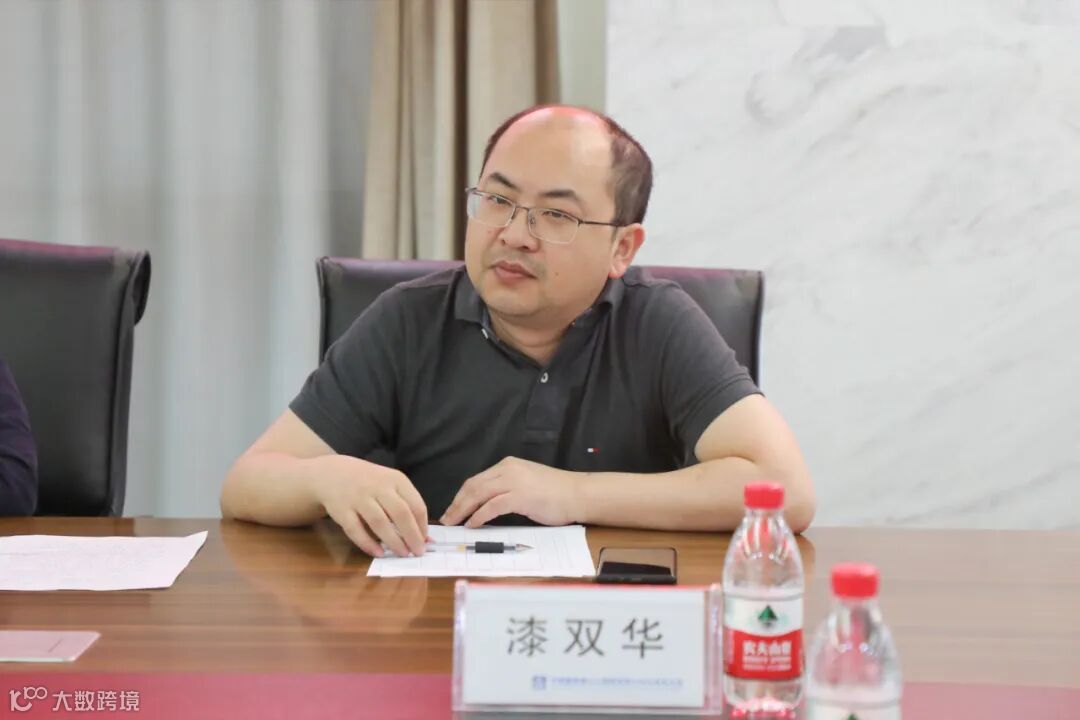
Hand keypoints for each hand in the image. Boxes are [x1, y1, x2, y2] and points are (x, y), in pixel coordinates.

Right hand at [314, 456, 427, 557]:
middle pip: (400, 513)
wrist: (333, 473)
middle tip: (418, 552)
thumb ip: (407, 506)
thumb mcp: (390, 485)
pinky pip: (356, 530)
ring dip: (393, 541)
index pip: (416, 504)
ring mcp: (359, 498)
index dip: (422, 526)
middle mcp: (378, 487)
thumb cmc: (370, 482)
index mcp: (396, 479)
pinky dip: (368, 544)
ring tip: (403, 554)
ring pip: (379, 522)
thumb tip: (425, 537)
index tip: (425, 540)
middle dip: (412, 536)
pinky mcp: (342, 510)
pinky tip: (378, 553)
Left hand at [440, 457, 582, 527]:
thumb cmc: (556, 493)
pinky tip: (472, 524)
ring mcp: (514, 482)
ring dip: (463, 510)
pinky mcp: (520, 496)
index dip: (461, 496)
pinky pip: (492, 506)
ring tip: (454, 523)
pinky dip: (479, 516)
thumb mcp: (526, 483)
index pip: (476, 480)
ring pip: (478, 494)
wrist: (578, 494)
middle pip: (473, 486)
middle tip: (446, 519)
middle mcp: (508, 469)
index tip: (453, 509)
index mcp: (508, 465)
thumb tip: (485, 505)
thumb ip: (506, 489)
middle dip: (457, 503)